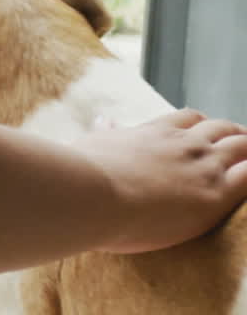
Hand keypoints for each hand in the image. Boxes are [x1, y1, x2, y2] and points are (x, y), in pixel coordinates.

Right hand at [82, 108, 246, 252]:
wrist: (91, 195)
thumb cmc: (83, 174)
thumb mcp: (93, 144)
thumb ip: (106, 134)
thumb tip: (104, 120)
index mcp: (155, 132)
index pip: (188, 119)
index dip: (201, 126)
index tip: (205, 133)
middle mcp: (184, 143)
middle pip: (221, 129)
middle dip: (233, 135)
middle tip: (242, 144)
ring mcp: (202, 166)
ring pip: (242, 146)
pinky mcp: (215, 194)